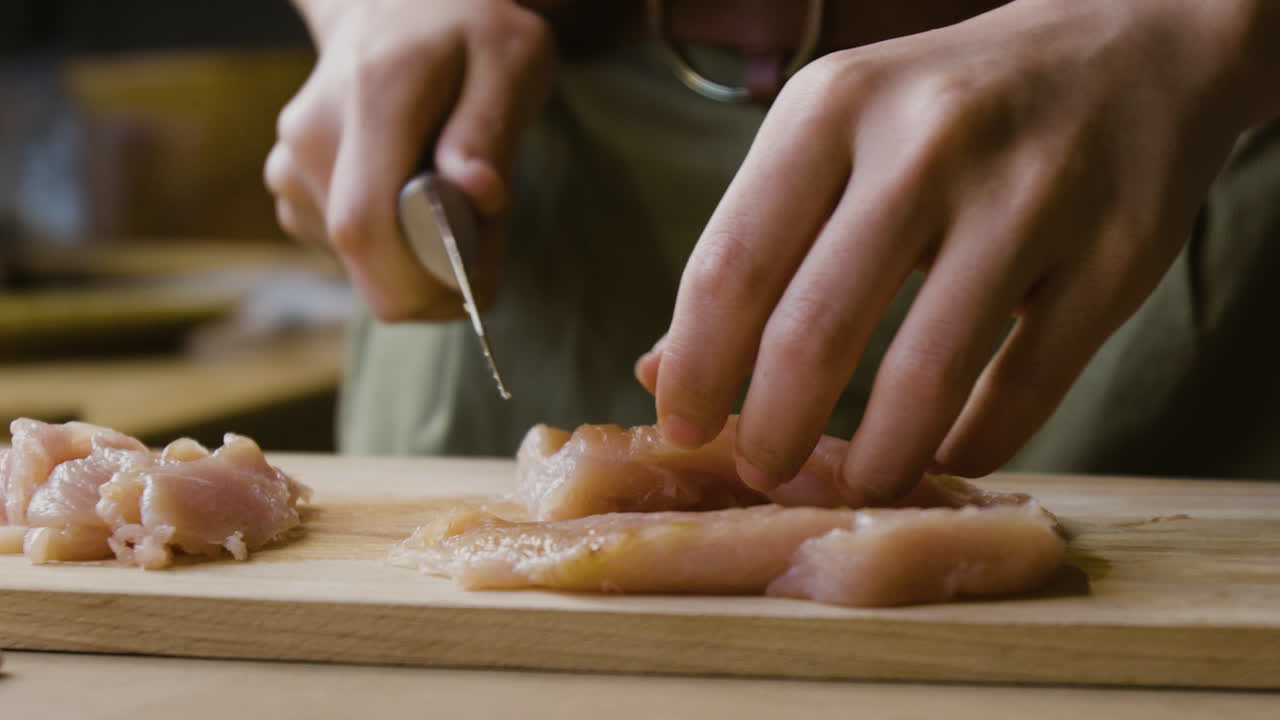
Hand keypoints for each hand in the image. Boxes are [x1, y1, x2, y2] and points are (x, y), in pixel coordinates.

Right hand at [264, 0, 552, 319]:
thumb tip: (478, 194)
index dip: (419, 282)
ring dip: (417, 259)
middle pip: (361, 256)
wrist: (394, 4)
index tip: (477, 289)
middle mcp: (311, 136)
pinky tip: (418, 199)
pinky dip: (394, 247)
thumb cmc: (466, 31)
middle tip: (484, 252)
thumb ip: (490, 128)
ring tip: (456, 201)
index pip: (365, 226)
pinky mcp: (290, 190)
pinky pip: (348, 251)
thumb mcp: (511, 59)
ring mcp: (290, 165)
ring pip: (358, 261)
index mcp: (370, 98)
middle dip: (429, 282)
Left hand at [642, 0, 1277, 501]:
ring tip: (854, 483)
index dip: (696, 369)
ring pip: (925, 374)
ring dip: (874, 462)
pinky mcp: (1115, 253)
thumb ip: (754, 245)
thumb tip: (661, 371)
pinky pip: (1025, 389)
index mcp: (831, 107)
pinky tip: (942, 455)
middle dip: (771, 432)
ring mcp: (1029, 195)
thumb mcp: (837, 136)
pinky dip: (972, 445)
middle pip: (813, 331)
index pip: (729, 266)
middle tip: (761, 471)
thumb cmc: (947, 109)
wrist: (1127, 43)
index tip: (683, 429)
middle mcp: (925, 141)